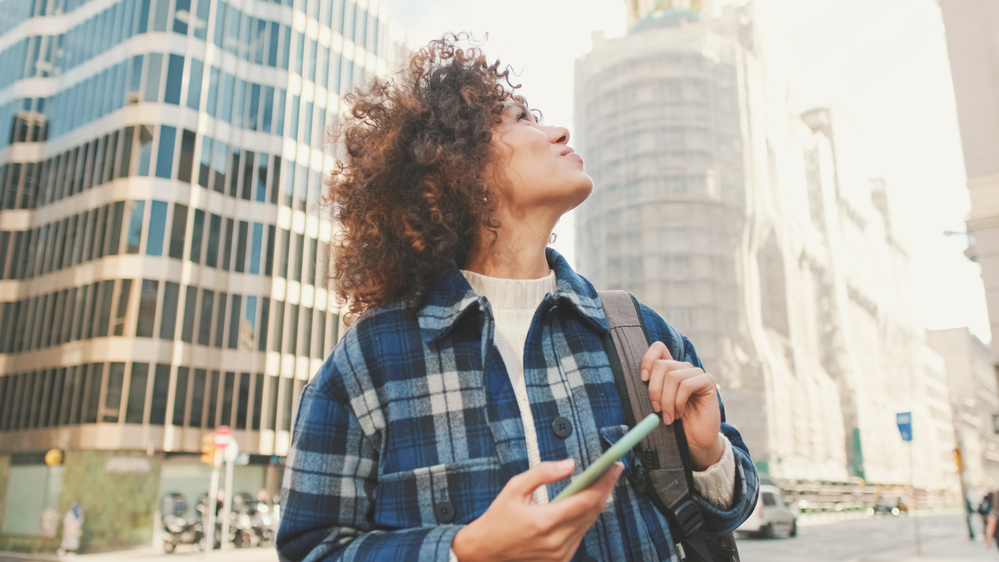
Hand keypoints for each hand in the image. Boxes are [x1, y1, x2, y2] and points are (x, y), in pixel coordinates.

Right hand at [452, 459, 623, 561]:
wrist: (487, 549)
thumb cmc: (499, 518)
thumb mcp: (515, 487)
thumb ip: (543, 473)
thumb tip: (570, 464)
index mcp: (544, 521)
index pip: (586, 500)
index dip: (604, 482)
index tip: (613, 467)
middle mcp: (556, 540)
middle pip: (593, 511)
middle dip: (605, 488)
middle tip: (612, 470)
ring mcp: (560, 553)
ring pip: (590, 523)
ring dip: (597, 503)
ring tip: (602, 483)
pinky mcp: (561, 559)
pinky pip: (581, 535)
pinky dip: (586, 518)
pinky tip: (586, 503)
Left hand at [641, 341, 722, 469]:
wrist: (694, 440)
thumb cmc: (674, 422)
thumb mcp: (657, 403)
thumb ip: (650, 389)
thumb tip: (639, 379)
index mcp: (670, 369)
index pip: (658, 348)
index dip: (647, 360)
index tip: (643, 379)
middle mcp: (683, 368)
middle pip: (661, 365)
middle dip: (654, 389)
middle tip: (657, 409)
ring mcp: (696, 373)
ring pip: (672, 377)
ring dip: (667, 400)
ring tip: (669, 416)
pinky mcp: (708, 381)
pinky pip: (686, 385)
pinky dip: (678, 402)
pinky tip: (679, 414)